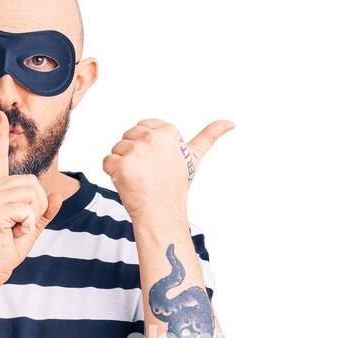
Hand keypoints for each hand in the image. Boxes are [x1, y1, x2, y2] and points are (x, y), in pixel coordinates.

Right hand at [0, 111, 64, 286]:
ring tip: (15, 228)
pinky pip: (27, 210)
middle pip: (33, 183)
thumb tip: (57, 195)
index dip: (0, 136)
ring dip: (32, 217)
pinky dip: (27, 225)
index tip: (1, 116)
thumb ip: (44, 211)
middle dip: (37, 206)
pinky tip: (12, 232)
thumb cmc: (7, 247)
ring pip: (32, 196)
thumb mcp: (32, 227)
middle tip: (21, 223)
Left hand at [102, 118, 233, 219]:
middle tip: (148, 173)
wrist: (162, 214)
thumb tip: (231, 123)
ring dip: (123, 165)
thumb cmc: (175, 186)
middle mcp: (152, 138)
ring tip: (139, 179)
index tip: (156, 162)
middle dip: (134, 154)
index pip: (142, 127)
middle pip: (128, 136)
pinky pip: (107, 162)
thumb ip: (209, 136)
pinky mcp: (121, 166)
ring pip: (117, 149)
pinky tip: (127, 184)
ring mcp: (136, 152)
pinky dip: (112, 174)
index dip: (146, 146)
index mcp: (168, 132)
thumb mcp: (194, 158)